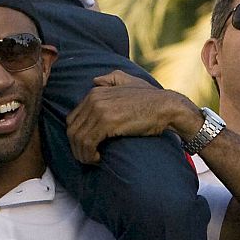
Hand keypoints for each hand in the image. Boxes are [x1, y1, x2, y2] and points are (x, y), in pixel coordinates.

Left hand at [65, 70, 195, 164]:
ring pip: (79, 138)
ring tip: (93, 160)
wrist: (166, 106)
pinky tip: (98, 159)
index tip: (86, 147)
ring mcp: (100, 110)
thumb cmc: (150, 98)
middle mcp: (94, 99)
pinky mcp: (107, 122)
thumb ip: (111, 79)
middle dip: (77, 148)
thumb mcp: (129, 81)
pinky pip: (88, 143)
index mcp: (95, 92)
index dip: (76, 137)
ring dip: (83, 154)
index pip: (73, 119)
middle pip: (73, 130)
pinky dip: (89, 154)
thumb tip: (95, 80)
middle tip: (88, 158)